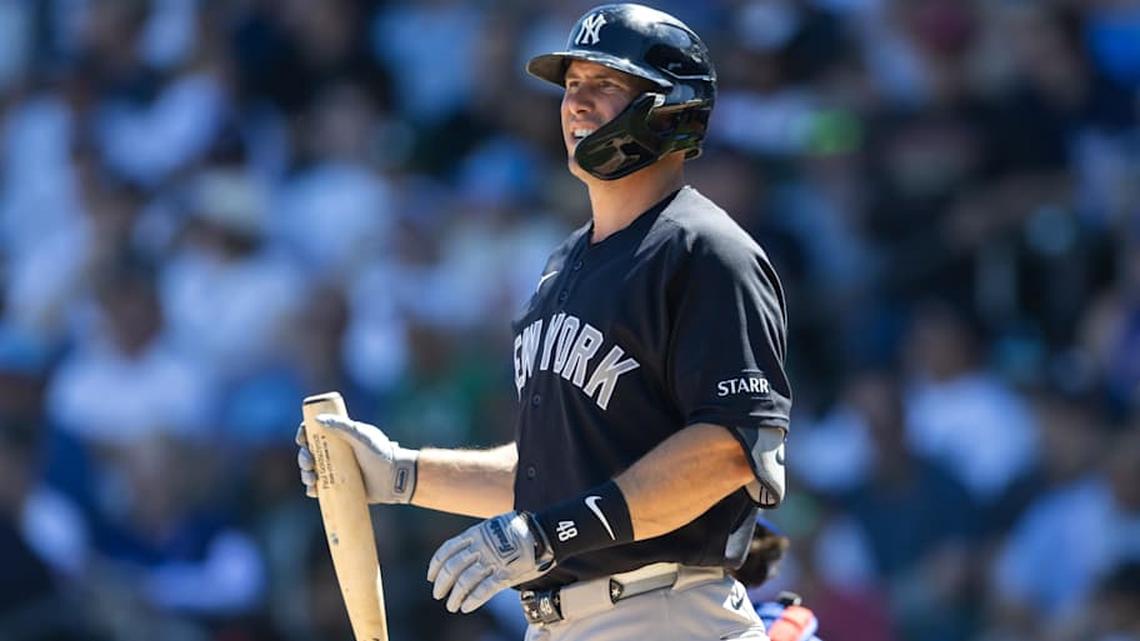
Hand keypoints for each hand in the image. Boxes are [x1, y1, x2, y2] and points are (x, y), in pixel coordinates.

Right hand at [295, 414, 418, 503]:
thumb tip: (317, 419)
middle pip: (310, 453)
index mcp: (340, 437)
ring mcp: (337, 471)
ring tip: (311, 478)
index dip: (304, 434)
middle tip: (309, 463)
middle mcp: (336, 453)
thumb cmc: (382, 454)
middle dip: (303, 457)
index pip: (316, 432)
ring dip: (305, 474)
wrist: (395, 478)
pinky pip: (320, 489)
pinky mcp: (339, 488)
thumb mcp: (362, 436)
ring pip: (312, 471)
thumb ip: (342, 426)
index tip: (302, 439)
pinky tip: (313, 490)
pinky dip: (312, 489)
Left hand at [427, 511, 552, 612]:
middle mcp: (481, 547)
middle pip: (453, 567)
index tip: (430, 576)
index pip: (447, 550)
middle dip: (442, 583)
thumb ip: (479, 537)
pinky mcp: (506, 574)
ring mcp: (493, 561)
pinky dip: (472, 600)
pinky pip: (484, 590)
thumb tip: (466, 547)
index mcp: (476, 533)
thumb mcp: (494, 525)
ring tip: (452, 605)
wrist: (545, 532)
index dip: (436, 565)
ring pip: (465, 581)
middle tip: (438, 594)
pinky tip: (466, 607)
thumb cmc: (521, 529)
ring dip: (455, 596)